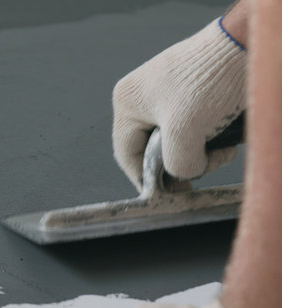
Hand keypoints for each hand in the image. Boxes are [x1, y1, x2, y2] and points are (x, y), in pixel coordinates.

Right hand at [112, 18, 245, 191]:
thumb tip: (183, 174)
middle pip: (155, 149)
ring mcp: (167, 95)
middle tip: (203, 167)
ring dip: (201, 153)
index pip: (127, 155)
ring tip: (221, 149)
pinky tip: (226, 137)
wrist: (245, 47)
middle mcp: (142, 98)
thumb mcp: (183, 132)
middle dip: (182, 162)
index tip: (168, 194)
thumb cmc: (208, 80)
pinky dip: (210, 139)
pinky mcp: (191, 94)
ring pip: (178, 141)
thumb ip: (174, 164)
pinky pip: (194, 128)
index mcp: (127, 103)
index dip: (146, 179)